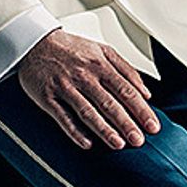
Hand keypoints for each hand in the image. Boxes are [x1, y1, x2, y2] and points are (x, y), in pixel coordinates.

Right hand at [16, 31, 161, 150]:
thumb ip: (126, 69)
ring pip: (88, 111)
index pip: (126, 90)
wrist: (34, 42)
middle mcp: (84, 76)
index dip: (141, 110)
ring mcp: (65, 87)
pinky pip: (63, 117)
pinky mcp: (48, 97)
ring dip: (104, 130)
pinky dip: (75, 131)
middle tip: (139, 140)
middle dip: (127, 123)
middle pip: (110, 103)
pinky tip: (87, 143)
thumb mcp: (102, 50)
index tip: (152, 126)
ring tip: (118, 144)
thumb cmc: (71, 48)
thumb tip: (146, 92)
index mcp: (100, 64)